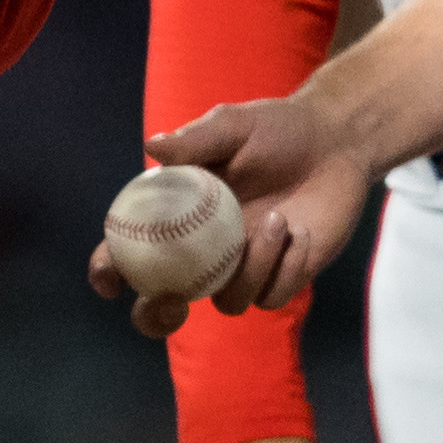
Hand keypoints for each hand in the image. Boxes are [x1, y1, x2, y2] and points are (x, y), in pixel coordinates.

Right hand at [85, 95, 380, 339]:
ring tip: (277, 217)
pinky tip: (301, 230)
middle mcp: (203, 251)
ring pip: (227, 303)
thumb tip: (154, 147)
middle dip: (156, 316)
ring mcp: (242, 269)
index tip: (108, 278)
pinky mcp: (282, 277)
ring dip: (250, 267)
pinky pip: (271, 297)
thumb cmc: (275, 128)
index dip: (109, 270)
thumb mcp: (233, 126)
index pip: (129, 251)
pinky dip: (285, 266)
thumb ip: (196, 140)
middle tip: (173, 300)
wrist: (335, 141)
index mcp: (177, 216)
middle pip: (163, 305)